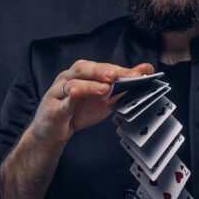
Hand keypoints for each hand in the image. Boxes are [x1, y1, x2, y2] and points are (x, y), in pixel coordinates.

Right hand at [30, 59, 154, 146]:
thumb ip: (122, 85)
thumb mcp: (103, 99)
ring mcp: (59, 92)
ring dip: (90, 85)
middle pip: (85, 69)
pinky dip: (70, 98)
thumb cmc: (78, 111)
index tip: (138, 73)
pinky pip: (62, 103)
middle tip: (118, 76)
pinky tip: (75, 95)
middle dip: (103, 72)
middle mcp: (69, 78)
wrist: (54, 131)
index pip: (101, 67)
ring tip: (105, 89)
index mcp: (82, 73)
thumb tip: (145, 70)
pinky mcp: (53, 108)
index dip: (119, 69)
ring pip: (73, 84)